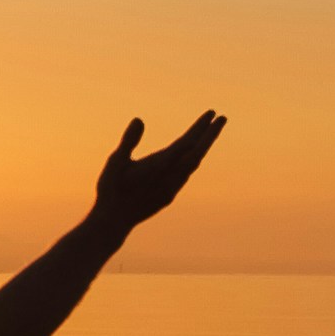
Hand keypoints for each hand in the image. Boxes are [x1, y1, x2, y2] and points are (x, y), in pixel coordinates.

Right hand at [89, 110, 224, 230]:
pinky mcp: (168, 196)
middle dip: (211, 134)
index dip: (200, 128)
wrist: (113, 222)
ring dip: (203, 147)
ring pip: (194, 164)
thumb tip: (139, 120)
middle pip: (197, 152)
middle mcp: (170, 177)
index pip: (187, 142)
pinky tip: (192, 157)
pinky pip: (186, 174)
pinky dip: (193, 160)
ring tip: (209, 132)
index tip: (212, 113)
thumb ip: (129, 141)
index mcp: (160, 165)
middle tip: (223, 118)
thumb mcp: (116, 162)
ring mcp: (171, 188)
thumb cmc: (111, 189)